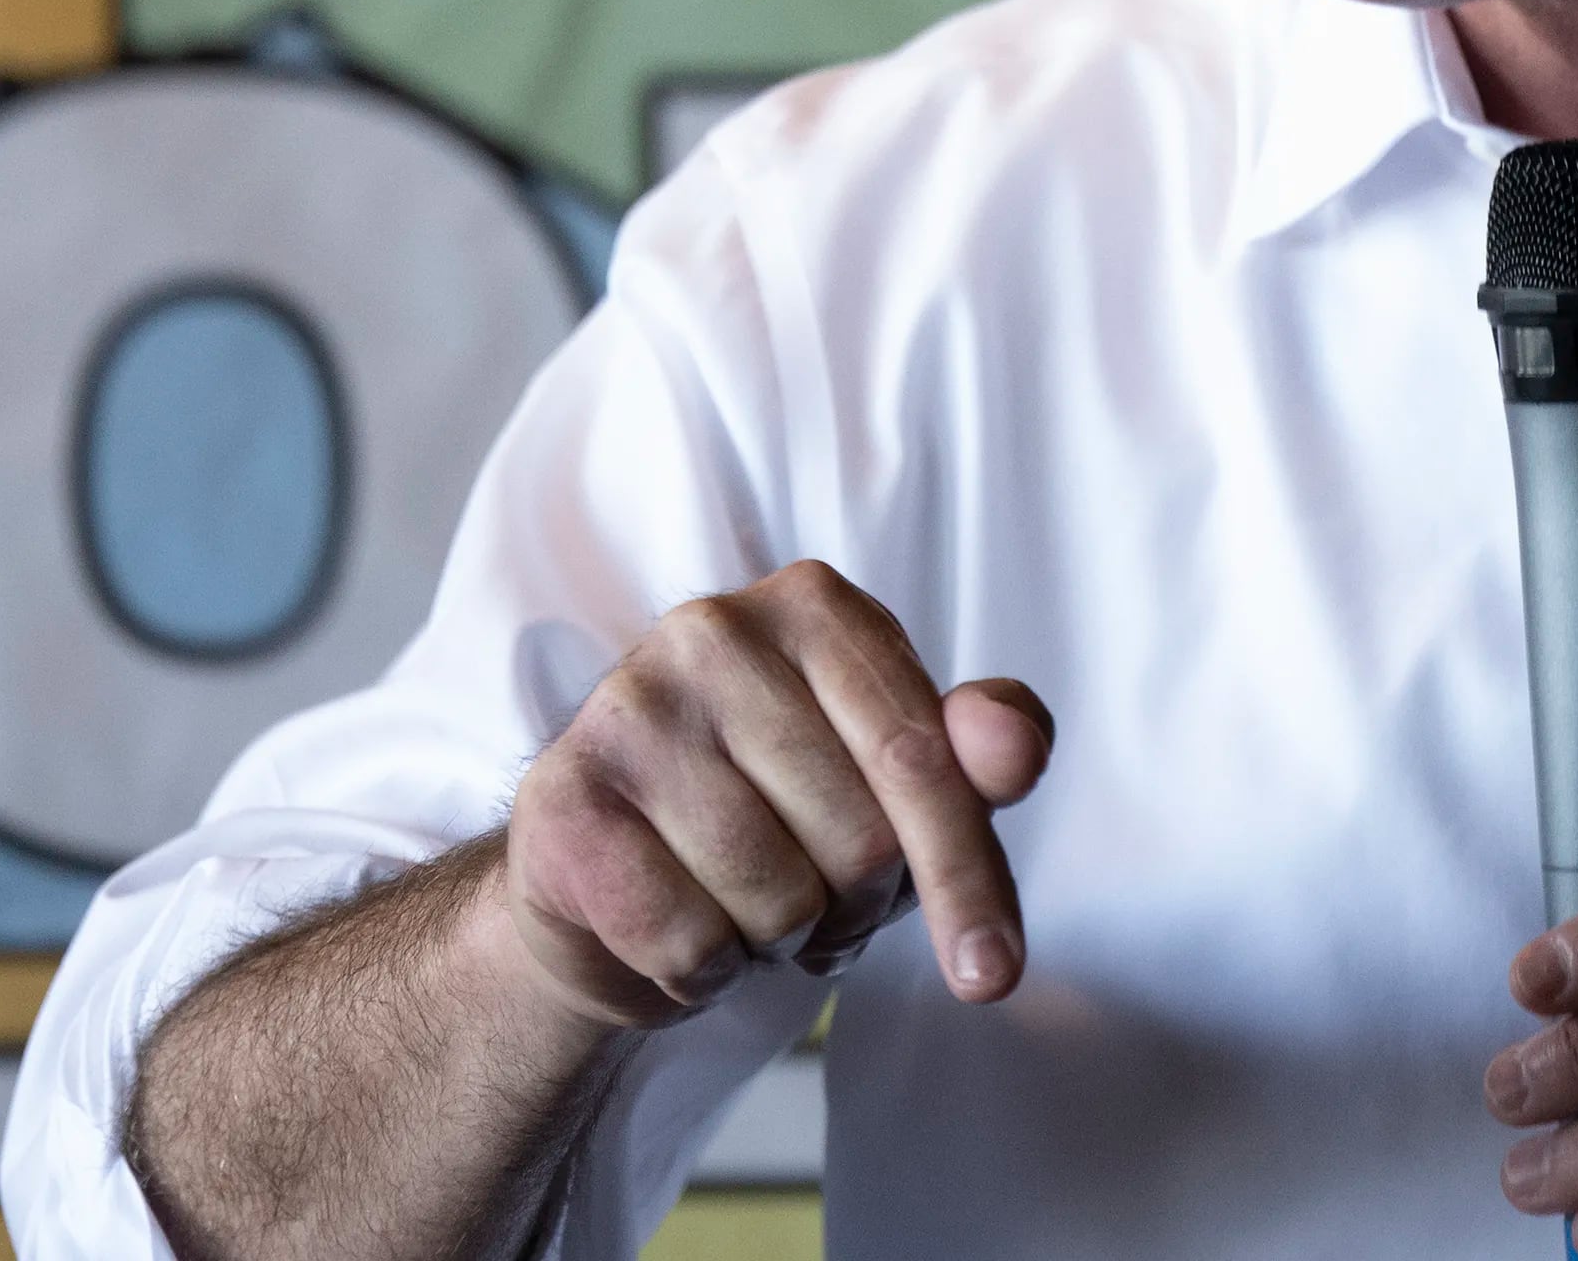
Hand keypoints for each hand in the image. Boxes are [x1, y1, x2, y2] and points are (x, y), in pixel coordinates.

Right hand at [495, 560, 1054, 1029]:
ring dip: (779, 941)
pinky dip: (705, 970)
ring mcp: (626, 707)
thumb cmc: (783, 819)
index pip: (921, 757)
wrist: (613, 885)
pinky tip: (683, 931)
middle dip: (858, 909)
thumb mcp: (899, 783)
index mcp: (814, 605)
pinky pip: (688, 941)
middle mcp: (713, 631)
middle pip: (859, 839)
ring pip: (776, 898)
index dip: (966, 876)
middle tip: (820, 902)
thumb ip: (977, 754)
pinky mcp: (561, 799)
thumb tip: (1016, 748)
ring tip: (747, 907)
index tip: (994, 972)